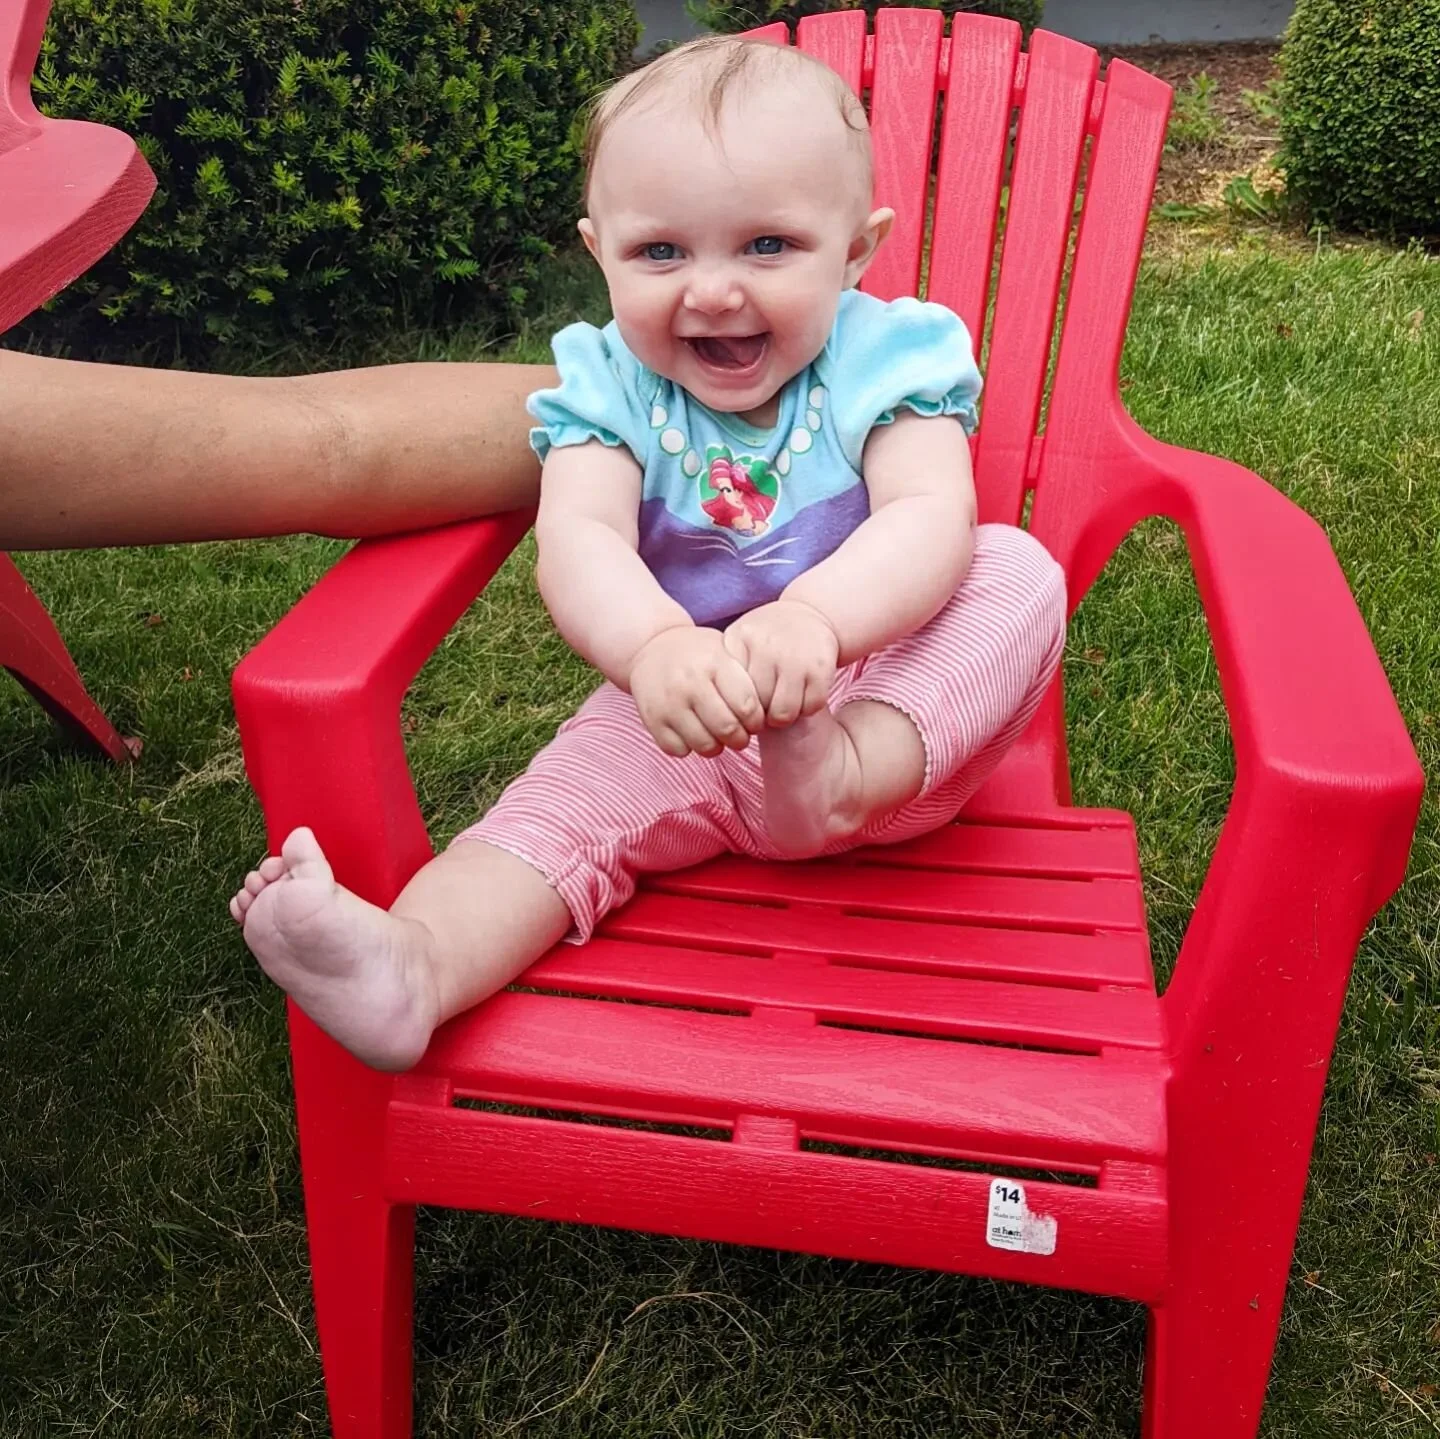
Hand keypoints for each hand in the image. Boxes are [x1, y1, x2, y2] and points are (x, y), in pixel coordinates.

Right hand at [627, 626, 764, 757]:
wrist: (651, 647)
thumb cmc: (699, 655)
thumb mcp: (725, 653)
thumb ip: (747, 680)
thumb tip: (768, 717)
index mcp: (715, 663)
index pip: (747, 706)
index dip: (756, 721)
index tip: (754, 721)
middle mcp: (690, 682)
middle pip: (727, 729)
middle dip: (739, 739)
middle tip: (739, 735)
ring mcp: (668, 702)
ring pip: (704, 745)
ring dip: (716, 747)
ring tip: (717, 736)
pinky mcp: (652, 719)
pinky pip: (678, 750)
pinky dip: (688, 748)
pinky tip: (692, 733)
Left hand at [723, 599, 838, 726]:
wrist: (809, 613)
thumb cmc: (768, 637)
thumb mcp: (741, 642)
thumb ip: (727, 670)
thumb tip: (721, 712)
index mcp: (740, 639)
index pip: (731, 692)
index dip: (737, 708)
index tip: (743, 707)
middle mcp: (766, 645)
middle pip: (756, 706)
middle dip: (760, 716)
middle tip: (765, 711)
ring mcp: (795, 655)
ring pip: (784, 713)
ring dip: (784, 717)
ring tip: (782, 707)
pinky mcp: (821, 665)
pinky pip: (812, 705)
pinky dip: (808, 708)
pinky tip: (802, 697)